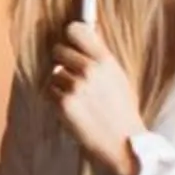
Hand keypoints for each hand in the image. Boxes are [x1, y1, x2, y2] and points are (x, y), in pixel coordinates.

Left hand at [49, 15, 141, 174]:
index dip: (70, 34)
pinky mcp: (63, 103)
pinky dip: (57, 100)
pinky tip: (73, 110)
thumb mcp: (118, 78)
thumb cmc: (122, 112)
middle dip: (62, 61)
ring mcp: (75, 86)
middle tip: (73, 76)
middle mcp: (90, 70)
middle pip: (58, 49)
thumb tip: (86, 32)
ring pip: (53, 73)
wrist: (124, 144)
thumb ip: (100, 58)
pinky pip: (49, 92)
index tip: (69, 39)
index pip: (77, 30)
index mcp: (106, 61)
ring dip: (60, 84)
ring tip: (79, 99)